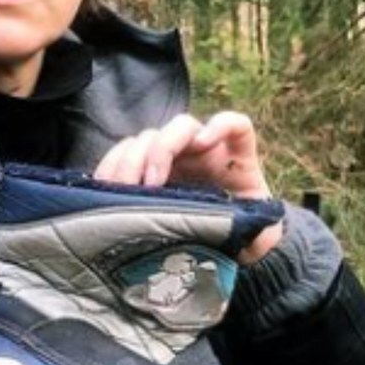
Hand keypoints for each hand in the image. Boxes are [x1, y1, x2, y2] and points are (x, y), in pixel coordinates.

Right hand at [94, 112, 281, 262]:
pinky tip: (103, 189)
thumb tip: (249, 232)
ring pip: (146, 139)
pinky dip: (110, 168)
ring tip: (120, 191)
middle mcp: (199, 148)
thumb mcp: (257, 235)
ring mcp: (170, 156)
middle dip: (160, 149)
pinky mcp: (143, 168)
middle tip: (150, 183)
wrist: (216, 239)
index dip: (221, 125)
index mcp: (233, 158)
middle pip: (180, 126)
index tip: (205, 143)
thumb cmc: (240, 232)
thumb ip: (261, 231)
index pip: (235, 126)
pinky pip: (122, 154)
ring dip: (129, 160)